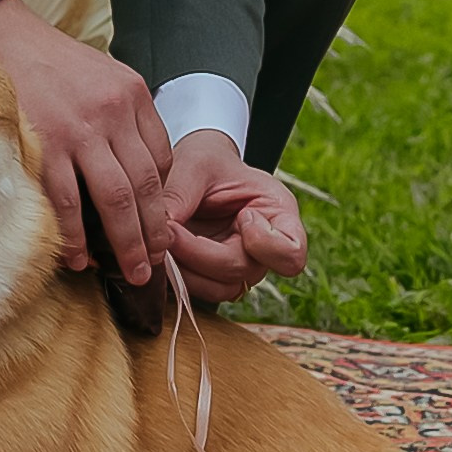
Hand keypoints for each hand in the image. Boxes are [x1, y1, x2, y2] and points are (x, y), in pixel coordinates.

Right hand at [0, 0, 171, 286]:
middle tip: (154, 264)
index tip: (159, 228)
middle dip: (153, 233)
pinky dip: (75, 234)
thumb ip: (124, 116)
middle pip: (145, 186)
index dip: (162, 201)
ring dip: (125, 243)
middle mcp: (112, 113)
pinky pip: (67, 201)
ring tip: (129, 270)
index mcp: (132, 94)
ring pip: (115, 200)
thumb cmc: (50, 62)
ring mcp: (78, 130)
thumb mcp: (104, 75)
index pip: (162, 160)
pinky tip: (79, 255)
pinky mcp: (44, 144)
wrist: (1, 36)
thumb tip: (138, 170)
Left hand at [163, 128, 308, 306]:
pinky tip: (160, 251)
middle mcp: (264, 248)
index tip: (243, 215)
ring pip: (219, 289)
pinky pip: (199, 290)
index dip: (265, 243)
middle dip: (200, 253)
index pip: (291, 253)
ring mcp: (240, 265)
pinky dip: (177, 275)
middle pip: (243, 270)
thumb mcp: (195, 164)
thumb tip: (159, 232)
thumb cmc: (204, 161)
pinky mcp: (213, 276)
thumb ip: (180, 194)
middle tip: (168, 228)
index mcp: (278, 214)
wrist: (193, 170)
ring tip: (161, 239)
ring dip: (185, 269)